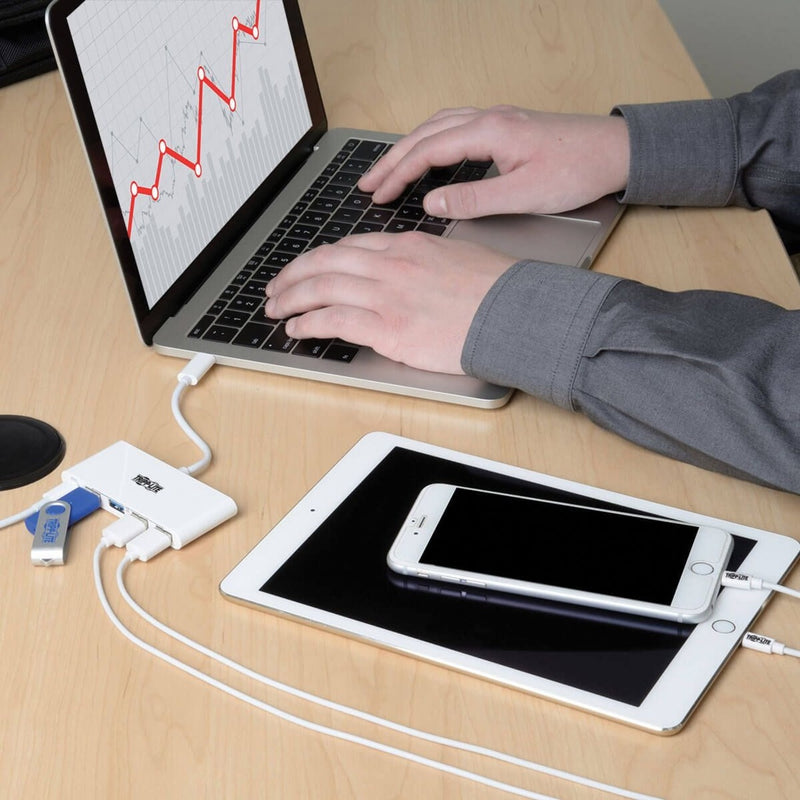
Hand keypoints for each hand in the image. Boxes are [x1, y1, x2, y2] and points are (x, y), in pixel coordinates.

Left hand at [264, 232, 515, 373]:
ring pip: (322, 288)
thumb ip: (423, 261)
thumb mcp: (456, 257)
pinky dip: (309, 324)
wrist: (514, 312)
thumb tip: (408, 272)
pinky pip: (335, 321)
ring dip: (291, 298)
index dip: (319, 259)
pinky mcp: (389, 327)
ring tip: (275, 308)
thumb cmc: (496, 289)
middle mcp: (391, 266)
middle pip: (326, 262)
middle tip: (275, 287)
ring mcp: (388, 295)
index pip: (349, 247)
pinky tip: (297, 329)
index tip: (307, 269)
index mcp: (407, 246)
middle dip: (293, 275)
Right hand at [359, 105, 628, 217]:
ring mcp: (496, 119)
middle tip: (368, 183)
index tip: (377, 194)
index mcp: (489, 132)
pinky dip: (430, 140)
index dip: (398, 174)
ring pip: (437, 127)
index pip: (427, 151)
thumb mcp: (523, 195)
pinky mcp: (505, 126)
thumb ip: (474, 199)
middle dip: (392, 160)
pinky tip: (428, 153)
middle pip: (425, 134)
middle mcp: (488, 118)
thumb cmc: (577, 171)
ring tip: (387, 169)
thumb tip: (432, 203)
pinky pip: (454, 126)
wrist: (615, 152)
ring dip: (409, 147)